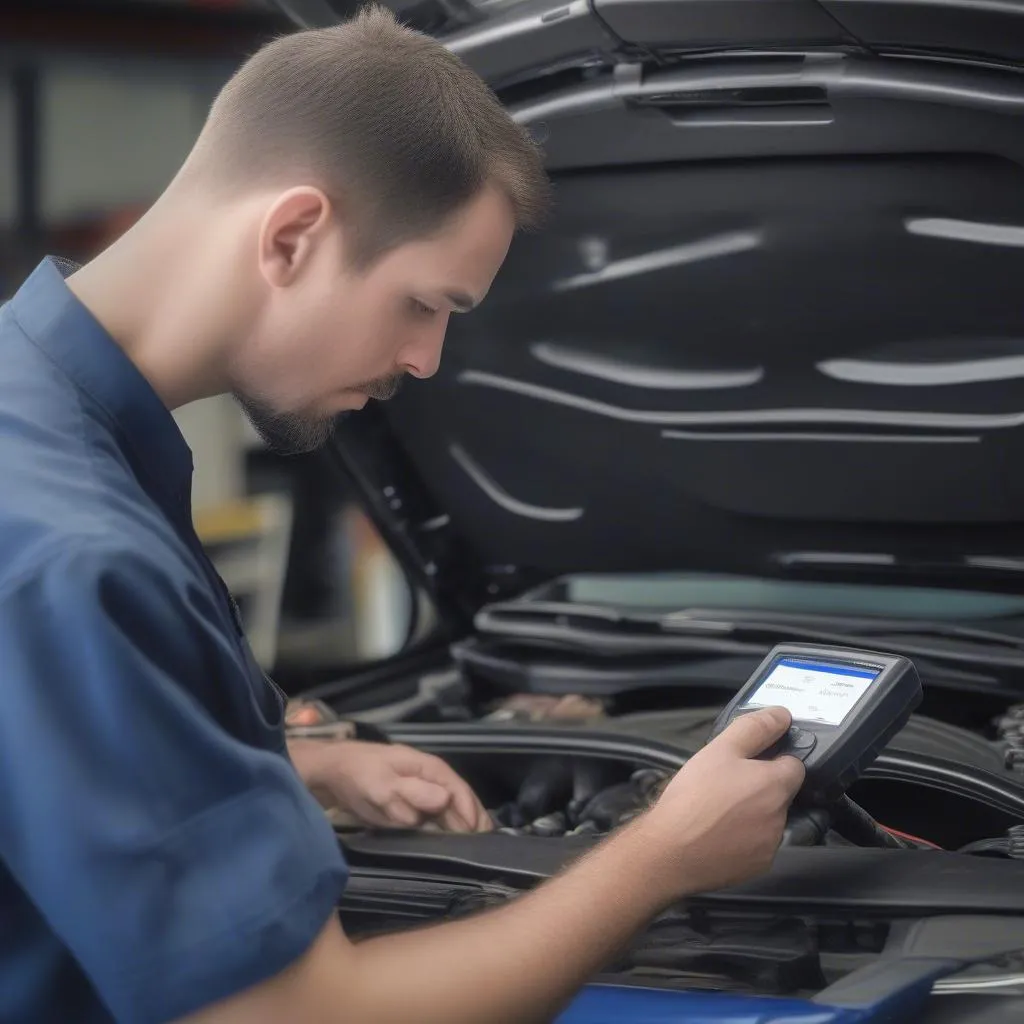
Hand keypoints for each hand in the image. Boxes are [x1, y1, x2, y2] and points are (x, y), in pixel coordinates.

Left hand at [288, 738, 492, 832]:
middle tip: (487, 849)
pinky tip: (452, 845)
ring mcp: (421, 792)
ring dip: (462, 827)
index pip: (458, 789)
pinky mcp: (411, 805)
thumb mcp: (383, 784)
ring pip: (449, 811)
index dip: (469, 811)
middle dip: (474, 821)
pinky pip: (435, 818)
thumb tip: (446, 798)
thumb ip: (413, 792)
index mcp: (428, 768)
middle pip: (459, 800)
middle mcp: (430, 779)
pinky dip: (446, 830)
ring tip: (476, 851)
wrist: (332, 773)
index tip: (477, 835)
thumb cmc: (359, 775)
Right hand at [638, 706, 804, 900]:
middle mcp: (781, 817)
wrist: (670, 851)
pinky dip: (743, 840)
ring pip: (767, 820)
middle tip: (725, 784)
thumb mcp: (719, 750)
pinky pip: (756, 846)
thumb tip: (782, 715)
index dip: (774, 759)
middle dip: (760, 787)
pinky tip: (717, 834)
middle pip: (780, 794)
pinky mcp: (756, 867)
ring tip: (717, 810)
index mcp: (776, 785)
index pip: (795, 765)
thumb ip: (754, 729)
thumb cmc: (694, 796)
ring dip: (752, 814)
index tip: (748, 762)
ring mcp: (770, 846)